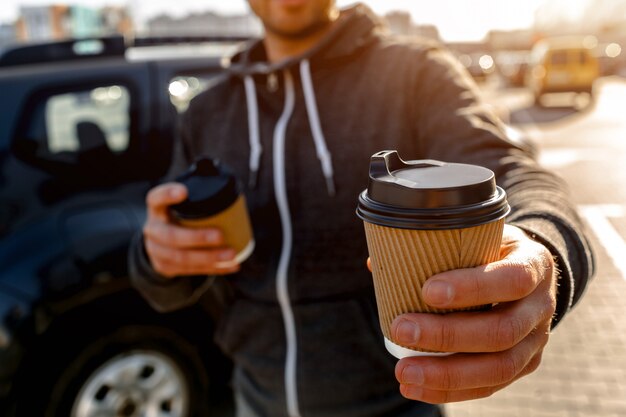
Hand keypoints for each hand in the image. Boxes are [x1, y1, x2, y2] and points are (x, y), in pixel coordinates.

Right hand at [143, 182, 238, 277]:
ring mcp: (157, 252)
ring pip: (182, 258)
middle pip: (171, 236)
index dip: (167, 195)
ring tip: (231, 255)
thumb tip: (221, 174)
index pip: (155, 199)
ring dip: (209, 258)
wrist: (157, 245)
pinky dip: (214, 269)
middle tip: (220, 235)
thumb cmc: (176, 219)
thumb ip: (194, 195)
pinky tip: (232, 266)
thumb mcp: (177, 206)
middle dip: (197, 237)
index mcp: (156, 210)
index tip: (184, 191)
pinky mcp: (166, 268)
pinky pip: (191, 271)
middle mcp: (153, 230)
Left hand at [391, 224, 556, 402]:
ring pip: (498, 367)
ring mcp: (536, 340)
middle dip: (447, 335)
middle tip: (400, 329)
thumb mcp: (476, 235)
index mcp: (534, 264)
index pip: (512, 279)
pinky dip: (449, 390)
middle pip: (501, 331)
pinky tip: (415, 387)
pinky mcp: (524, 365)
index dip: (472, 288)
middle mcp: (542, 306)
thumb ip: (434, 247)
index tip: (427, 290)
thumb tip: (375, 264)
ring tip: (404, 371)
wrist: (528, 272)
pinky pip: (489, 386)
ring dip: (446, 373)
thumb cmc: (491, 250)